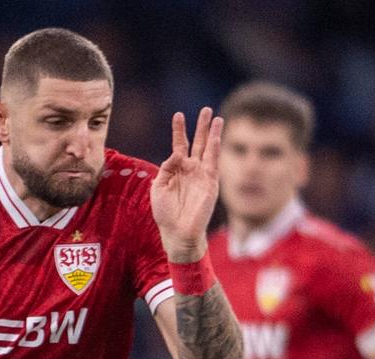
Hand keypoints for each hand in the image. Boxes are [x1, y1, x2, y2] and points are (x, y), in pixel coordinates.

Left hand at [151, 107, 223, 263]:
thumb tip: (178, 153)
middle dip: (201, 126)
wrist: (177, 233)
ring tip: (216, 117)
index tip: (179, 115)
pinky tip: (216, 137)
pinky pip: (213, 163)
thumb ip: (166, 168)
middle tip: (206, 110)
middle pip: (197, 143)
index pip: (180, 145)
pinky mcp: (210, 183)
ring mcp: (202, 175)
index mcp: (177, 170)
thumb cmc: (165, 213)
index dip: (179, 130)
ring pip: (209, 149)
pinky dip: (215, 149)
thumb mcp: (158, 187)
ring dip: (213, 134)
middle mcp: (191, 170)